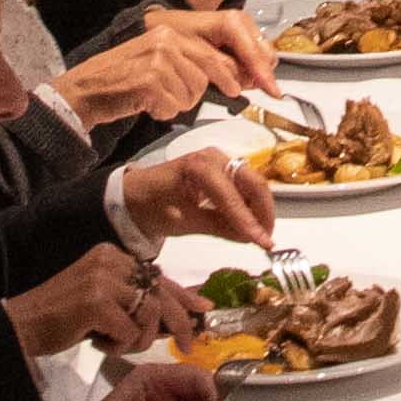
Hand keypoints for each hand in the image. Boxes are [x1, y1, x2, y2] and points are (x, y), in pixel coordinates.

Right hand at [10, 241, 208, 357]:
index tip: (203, 309)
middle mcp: (111, 260)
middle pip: (160, 293)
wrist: (22, 325)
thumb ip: (135, 299)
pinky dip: (120, 345)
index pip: (158, 276)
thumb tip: (181, 309)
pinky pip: (130, 331)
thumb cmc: (63, 318)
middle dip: (179, 323)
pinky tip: (100, 343)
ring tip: (118, 344)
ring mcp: (103, 279)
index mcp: (113, 255)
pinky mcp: (96, 301)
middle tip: (187, 345)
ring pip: (149, 314)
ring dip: (139, 339)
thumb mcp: (104, 301)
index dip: (184, 296)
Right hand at [67, 10, 281, 126]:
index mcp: (176, 29)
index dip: (254, 58)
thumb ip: (204, 63)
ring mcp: (158, 57)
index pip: (227, 35)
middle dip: (232, 83)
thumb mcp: (168, 63)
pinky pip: (176, 105)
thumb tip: (248, 75)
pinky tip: (147, 105)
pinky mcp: (149, 79)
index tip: (272, 80)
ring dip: (182, 102)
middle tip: (241, 95)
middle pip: (216, 64)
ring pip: (196, 89)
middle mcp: (169, 36)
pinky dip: (165, 112)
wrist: (86, 90)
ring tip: (159, 98)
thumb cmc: (129, 81)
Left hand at [114, 146, 278, 253]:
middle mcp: (215, 157)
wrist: (133, 195)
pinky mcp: (223, 170)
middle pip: (253, 182)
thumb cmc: (152, 206)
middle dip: (264, 212)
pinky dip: (250, 206)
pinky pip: (245, 187)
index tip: (264, 243)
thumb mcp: (182, 221)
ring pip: (253, 184)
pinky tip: (249, 225)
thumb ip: (218, 226)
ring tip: (259, 235)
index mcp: (199, 167)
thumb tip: (250, 238)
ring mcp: (221, 161)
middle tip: (267, 239)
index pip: (232, 197)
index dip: (249, 221)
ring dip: (260, 209)